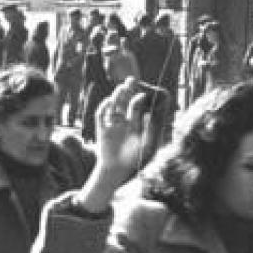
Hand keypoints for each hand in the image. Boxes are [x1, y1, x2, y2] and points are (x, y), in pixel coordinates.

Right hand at [78, 79, 148, 213]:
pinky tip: (109, 102)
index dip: (140, 97)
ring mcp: (112, 125)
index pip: (138, 106)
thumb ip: (150, 130)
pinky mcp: (102, 130)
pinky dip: (104, 107)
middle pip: (125, 101)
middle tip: (131, 80)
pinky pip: (101, 115)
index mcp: (136, 125)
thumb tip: (152, 113)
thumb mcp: (147, 145)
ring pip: (114, 105)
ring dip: (117, 96)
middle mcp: (124, 123)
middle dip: (128, 91)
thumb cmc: (135, 161)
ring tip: (121, 88)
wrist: (116, 172)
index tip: (143, 93)